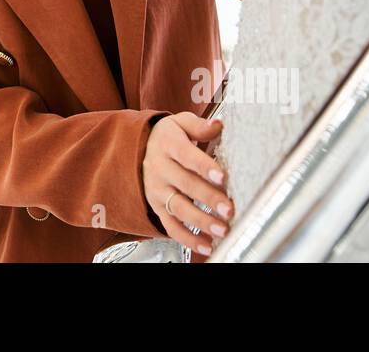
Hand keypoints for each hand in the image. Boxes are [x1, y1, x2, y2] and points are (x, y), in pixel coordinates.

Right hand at [142, 113, 231, 256]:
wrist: (139, 148)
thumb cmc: (168, 137)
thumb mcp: (180, 123)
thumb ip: (198, 126)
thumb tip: (218, 125)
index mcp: (167, 145)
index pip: (186, 156)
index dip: (204, 166)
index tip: (222, 176)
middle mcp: (160, 169)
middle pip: (185, 185)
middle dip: (209, 198)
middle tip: (229, 210)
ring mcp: (158, 190)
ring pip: (179, 208)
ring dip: (201, 222)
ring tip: (222, 231)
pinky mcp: (158, 207)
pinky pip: (170, 226)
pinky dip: (188, 239)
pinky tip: (206, 246)